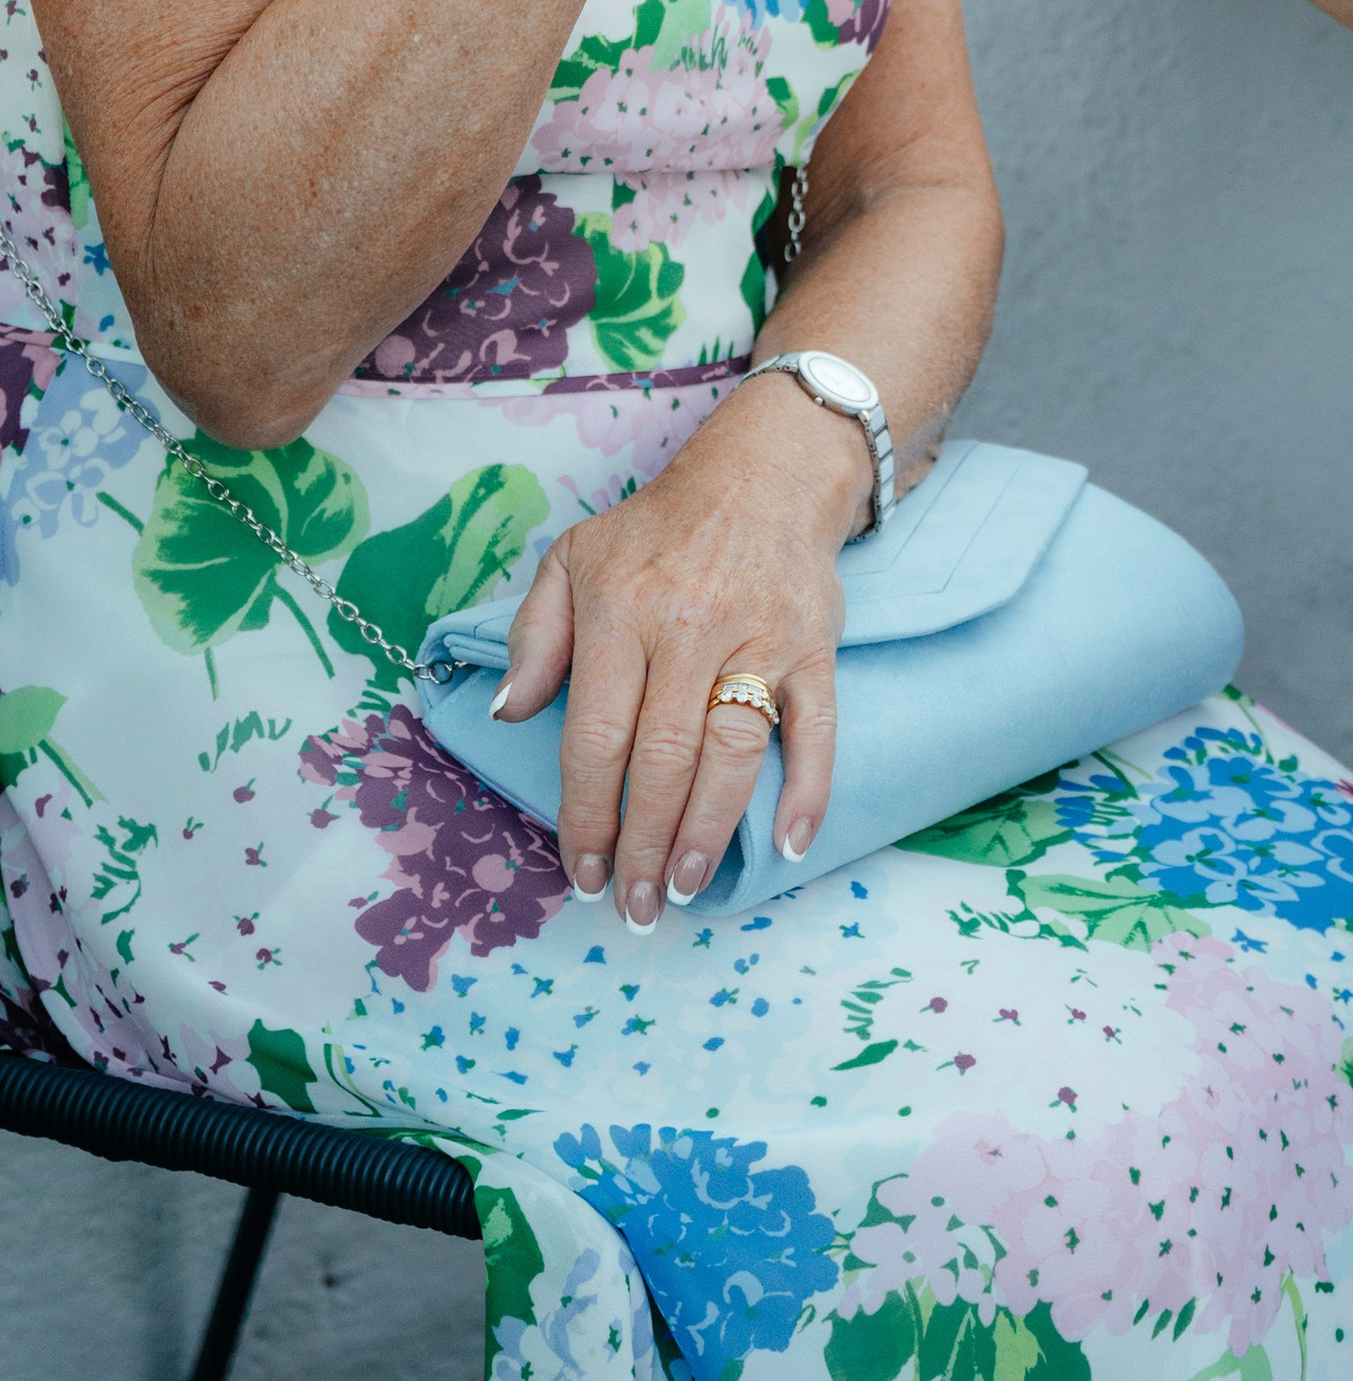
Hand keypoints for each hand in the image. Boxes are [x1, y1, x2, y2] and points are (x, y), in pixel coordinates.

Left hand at [496, 384, 870, 924]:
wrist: (764, 474)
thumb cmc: (656, 531)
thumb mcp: (573, 559)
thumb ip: (534, 636)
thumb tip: (507, 715)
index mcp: (621, 611)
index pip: (596, 735)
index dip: (585, 816)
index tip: (580, 872)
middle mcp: (689, 627)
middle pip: (662, 758)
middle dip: (641, 844)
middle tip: (632, 906)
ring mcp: (760, 636)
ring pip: (733, 752)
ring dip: (707, 831)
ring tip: (682, 887)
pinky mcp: (815, 645)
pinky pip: (818, 726)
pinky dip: (809, 789)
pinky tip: (790, 844)